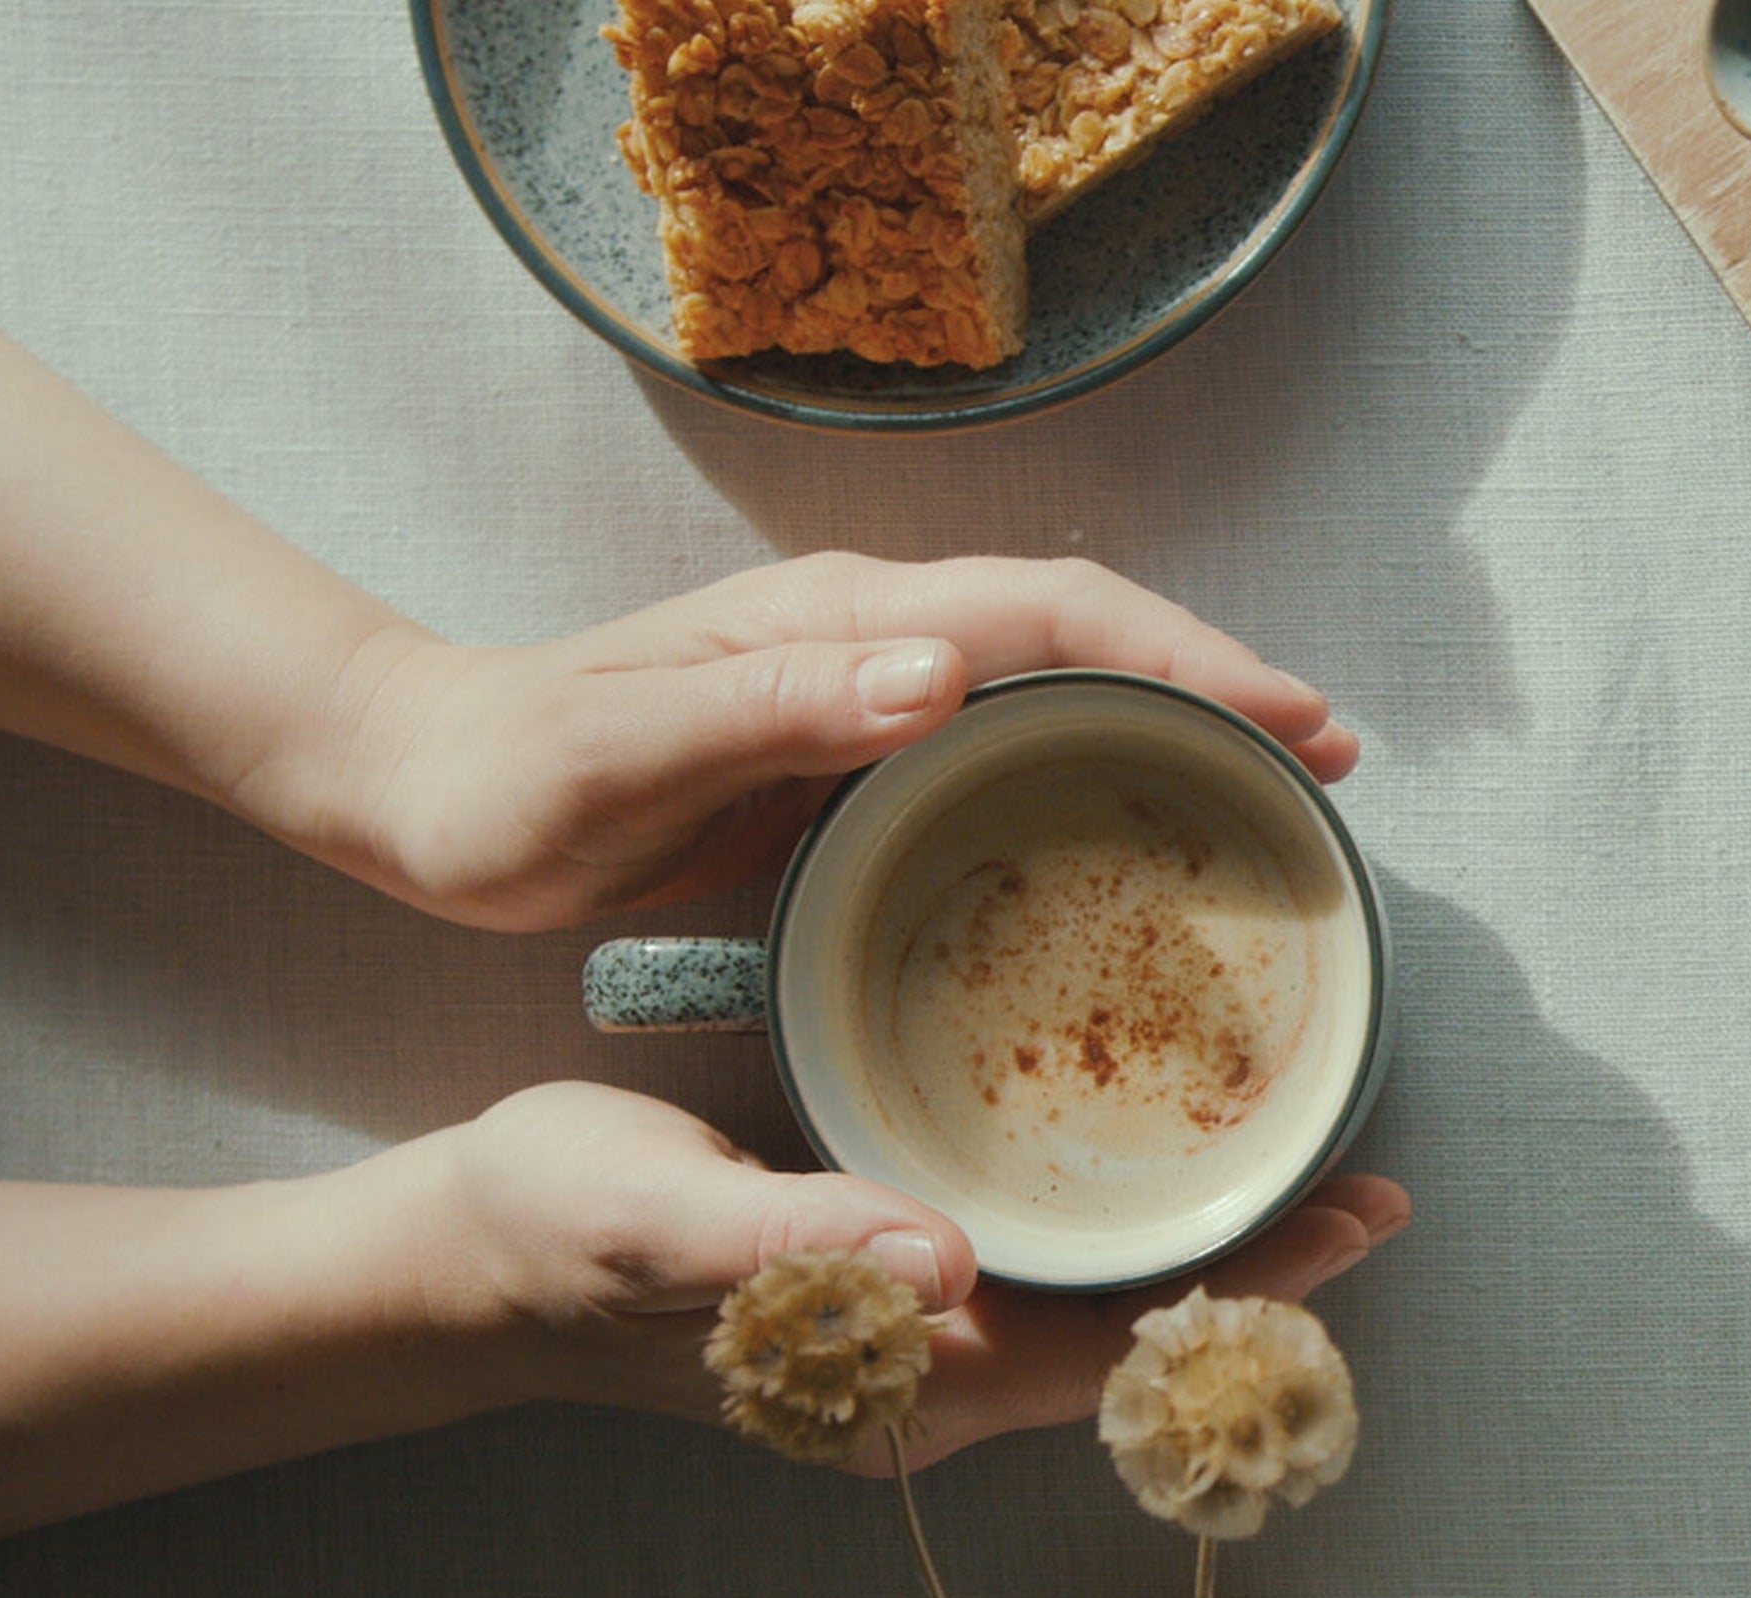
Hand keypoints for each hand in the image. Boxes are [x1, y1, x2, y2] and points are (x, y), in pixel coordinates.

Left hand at [329, 554, 1359, 932]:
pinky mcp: (835, 756)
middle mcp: (865, 640)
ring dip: (1158, 724)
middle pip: (1078, 635)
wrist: (429, 786)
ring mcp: (854, 695)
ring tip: (1260, 790)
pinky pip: (989, 749)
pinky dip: (1074, 773)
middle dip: (1208, 681)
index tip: (1290, 714)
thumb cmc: (514, 778)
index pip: (1049, 614)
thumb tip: (944, 671)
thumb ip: (775, 707)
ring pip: (1046, 687)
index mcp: (838, 621)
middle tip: (1321, 757)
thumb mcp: (631, 751)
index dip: (1182, 655)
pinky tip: (1109, 828)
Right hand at [419, 1082, 1408, 1469]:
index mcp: (888, 1383)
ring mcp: (902, 1339)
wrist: (473, 1249)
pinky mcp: (880, 1288)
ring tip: (1291, 1166)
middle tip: (1364, 1179)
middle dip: (1248, 1277)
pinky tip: (1138, 1160)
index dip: (1234, 1299)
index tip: (1349, 1222)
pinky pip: (1029, 1273)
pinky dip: (1107, 1224)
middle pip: (1120, 1343)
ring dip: (1189, 1249)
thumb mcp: (659, 1221)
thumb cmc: (556, 1230)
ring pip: (1084, 1310)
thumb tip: (943, 1262)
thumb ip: (797, 1246)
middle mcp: (916, 1379)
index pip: (1100, 1358)